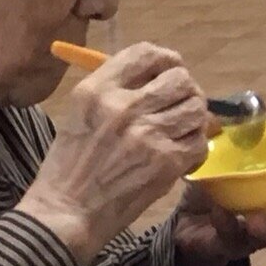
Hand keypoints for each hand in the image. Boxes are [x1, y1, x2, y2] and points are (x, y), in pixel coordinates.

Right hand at [21, 44, 209, 263]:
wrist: (67, 212)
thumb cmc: (69, 165)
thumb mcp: (79, 113)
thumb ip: (115, 91)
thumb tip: (158, 79)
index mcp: (98, 89)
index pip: (146, 54)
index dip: (167, 60)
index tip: (170, 71)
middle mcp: (124, 106)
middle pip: (180, 79)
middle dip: (186, 91)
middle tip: (180, 105)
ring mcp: (148, 134)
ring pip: (197, 109)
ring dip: (194, 119)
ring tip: (181, 130)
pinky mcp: (166, 162)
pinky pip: (199, 142)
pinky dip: (196, 147)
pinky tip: (182, 154)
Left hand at [174, 141, 265, 265]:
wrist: (181, 222)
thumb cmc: (208, 182)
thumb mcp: (212, 153)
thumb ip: (222, 133)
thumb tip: (225, 111)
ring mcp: (254, 229)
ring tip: (254, 218)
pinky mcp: (232, 245)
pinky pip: (235, 238)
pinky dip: (228, 225)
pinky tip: (219, 214)